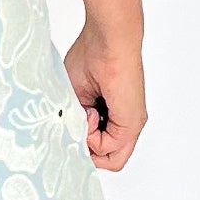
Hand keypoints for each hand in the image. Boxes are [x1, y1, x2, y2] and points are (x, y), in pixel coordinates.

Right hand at [64, 23, 144, 172]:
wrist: (107, 39)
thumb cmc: (90, 57)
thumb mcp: (74, 97)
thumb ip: (75, 122)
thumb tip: (68, 139)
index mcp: (113, 116)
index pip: (99, 149)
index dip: (81, 144)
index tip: (70, 124)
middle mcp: (124, 123)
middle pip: (105, 159)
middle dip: (85, 148)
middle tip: (78, 121)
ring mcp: (130, 125)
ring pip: (109, 160)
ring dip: (89, 143)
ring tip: (85, 115)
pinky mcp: (132, 123)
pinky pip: (110, 151)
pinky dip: (93, 137)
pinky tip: (90, 112)